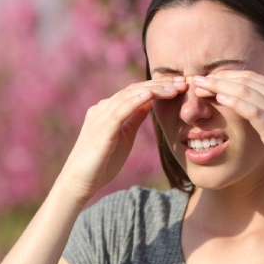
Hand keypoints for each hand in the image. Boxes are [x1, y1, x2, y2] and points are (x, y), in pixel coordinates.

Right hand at [57, 78, 187, 202]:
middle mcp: (102, 109)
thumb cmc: (101, 163)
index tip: (180, 87)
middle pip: (134, 90)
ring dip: (153, 90)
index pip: (135, 92)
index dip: (158, 87)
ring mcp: (100, 118)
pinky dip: (135, 101)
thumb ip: (134, 118)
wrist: (79, 182)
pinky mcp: (101, 130)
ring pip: (129, 96)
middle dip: (160, 85)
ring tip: (174, 88)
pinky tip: (151, 95)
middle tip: (183, 82)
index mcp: (108, 110)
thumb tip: (150, 102)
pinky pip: (119, 111)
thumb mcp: (124, 136)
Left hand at [192, 68, 263, 185]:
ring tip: (198, 86)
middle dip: (217, 78)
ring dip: (219, 86)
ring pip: (245, 91)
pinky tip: (219, 98)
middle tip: (194, 78)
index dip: (229, 75)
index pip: (252, 77)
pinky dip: (235, 101)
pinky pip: (252, 110)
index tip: (209, 76)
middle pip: (244, 80)